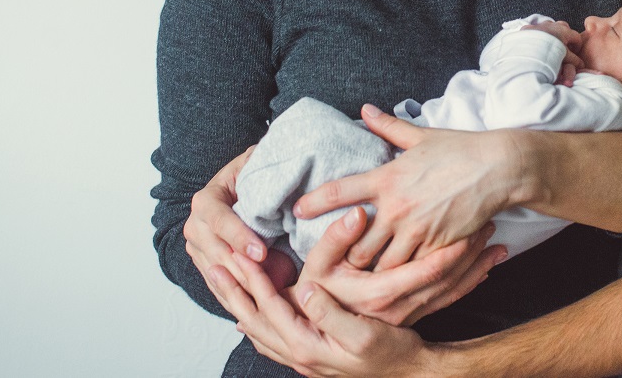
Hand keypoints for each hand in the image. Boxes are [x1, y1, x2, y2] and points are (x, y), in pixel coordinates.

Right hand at [184, 146, 297, 297]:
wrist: (232, 191)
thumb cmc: (250, 176)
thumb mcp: (254, 164)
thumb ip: (263, 165)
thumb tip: (285, 167)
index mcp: (206, 200)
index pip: (219, 221)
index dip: (239, 237)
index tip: (261, 252)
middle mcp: (194, 226)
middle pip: (217, 254)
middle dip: (242, 271)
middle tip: (268, 285)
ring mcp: (197, 249)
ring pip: (218, 275)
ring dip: (241, 289)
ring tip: (265, 301)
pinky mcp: (205, 266)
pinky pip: (220, 287)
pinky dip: (237, 298)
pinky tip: (256, 308)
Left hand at [205, 248, 438, 377]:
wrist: (408, 373)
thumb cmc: (391, 352)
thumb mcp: (364, 332)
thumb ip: (330, 313)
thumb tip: (305, 290)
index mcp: (307, 345)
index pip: (269, 308)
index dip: (252, 279)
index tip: (236, 255)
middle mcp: (298, 355)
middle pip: (254, 321)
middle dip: (233, 292)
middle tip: (213, 266)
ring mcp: (302, 359)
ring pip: (258, 331)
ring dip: (239, 306)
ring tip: (224, 285)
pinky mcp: (310, 356)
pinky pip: (271, 340)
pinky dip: (255, 324)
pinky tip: (250, 321)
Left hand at [295, 106, 524, 269]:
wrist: (499, 168)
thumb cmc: (460, 149)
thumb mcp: (421, 137)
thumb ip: (389, 127)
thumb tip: (366, 110)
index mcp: (388, 178)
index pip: (340, 190)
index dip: (314, 202)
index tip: (296, 210)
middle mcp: (396, 206)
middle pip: (355, 244)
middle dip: (345, 257)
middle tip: (334, 265)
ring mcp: (417, 229)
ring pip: (382, 265)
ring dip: (372, 274)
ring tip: (363, 281)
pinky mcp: (437, 246)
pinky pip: (412, 270)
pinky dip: (403, 277)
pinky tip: (397, 283)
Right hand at [298, 206, 504, 325]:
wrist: (315, 331)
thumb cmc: (316, 291)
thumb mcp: (316, 264)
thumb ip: (335, 239)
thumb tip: (358, 213)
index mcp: (378, 293)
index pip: (427, 271)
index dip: (452, 249)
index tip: (471, 226)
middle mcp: (397, 309)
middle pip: (446, 280)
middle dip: (470, 253)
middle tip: (490, 226)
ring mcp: (406, 316)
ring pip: (450, 292)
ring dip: (475, 268)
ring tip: (496, 244)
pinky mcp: (410, 318)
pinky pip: (445, 301)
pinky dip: (467, 284)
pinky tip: (483, 270)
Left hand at [522, 20, 583, 83]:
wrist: (528, 51)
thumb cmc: (549, 54)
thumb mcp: (564, 58)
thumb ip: (574, 61)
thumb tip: (581, 65)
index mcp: (564, 31)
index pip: (576, 37)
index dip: (577, 46)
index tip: (575, 53)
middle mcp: (552, 25)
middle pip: (564, 27)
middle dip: (565, 36)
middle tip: (564, 47)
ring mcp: (539, 25)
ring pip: (549, 26)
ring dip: (552, 34)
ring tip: (550, 45)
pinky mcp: (527, 29)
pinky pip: (535, 29)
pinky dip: (537, 35)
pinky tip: (535, 43)